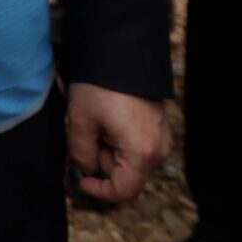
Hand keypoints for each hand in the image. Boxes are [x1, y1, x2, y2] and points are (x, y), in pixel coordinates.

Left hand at [64, 84, 169, 202]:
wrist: (121, 50)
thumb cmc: (100, 86)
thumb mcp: (81, 122)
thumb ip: (81, 155)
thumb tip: (86, 169)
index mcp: (142, 153)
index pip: (123, 192)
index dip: (99, 191)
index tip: (81, 179)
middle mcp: (159, 150)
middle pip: (126, 175)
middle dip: (101, 160)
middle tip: (88, 132)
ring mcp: (161, 137)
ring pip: (130, 160)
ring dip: (109, 148)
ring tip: (98, 120)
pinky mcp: (158, 126)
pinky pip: (136, 145)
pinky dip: (118, 139)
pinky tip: (108, 117)